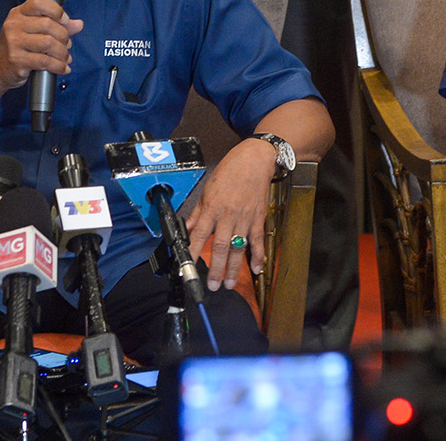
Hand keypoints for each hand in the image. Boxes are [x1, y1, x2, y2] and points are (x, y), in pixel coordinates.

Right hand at [0, 0, 80, 94]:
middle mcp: (14, 25)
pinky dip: (58, 66)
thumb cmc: (17, 47)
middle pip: (48, 24)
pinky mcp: (17, 60)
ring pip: (48, 43)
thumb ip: (56, 25)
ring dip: (63, 53)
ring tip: (65, 58)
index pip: (38, 3)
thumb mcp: (33, 31)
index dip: (56, 10)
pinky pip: (45, 61)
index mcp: (18, 13)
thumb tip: (78, 24)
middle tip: (67, 45)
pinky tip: (62, 68)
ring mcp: (14, 42)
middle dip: (64, 36)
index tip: (65, 20)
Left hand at [183, 138, 275, 289]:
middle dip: (214, 268)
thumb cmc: (229, 171)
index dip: (192, 252)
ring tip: (227, 284)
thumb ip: (198, 212)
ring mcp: (244, 218)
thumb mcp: (207, 189)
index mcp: (212, 207)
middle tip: (211, 286)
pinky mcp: (258, 219)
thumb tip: (187, 228)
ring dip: (232, 268)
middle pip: (219, 246)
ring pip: (237, 248)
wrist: (254, 160)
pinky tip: (255, 269)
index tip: (187, 267)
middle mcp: (227, 215)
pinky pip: (257, 241)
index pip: (199, 234)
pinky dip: (257, 256)